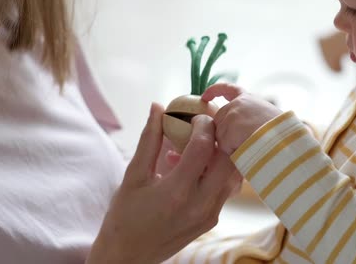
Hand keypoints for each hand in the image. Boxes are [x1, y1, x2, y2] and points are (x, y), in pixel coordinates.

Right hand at [86, 103, 239, 263]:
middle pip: (227, 160)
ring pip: (231, 175)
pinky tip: (196, 167)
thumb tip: (157, 107)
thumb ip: (149, 140)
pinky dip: (217, 172)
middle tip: (205, 127)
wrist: (127, 256)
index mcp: (177, 192)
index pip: (203, 148)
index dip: (203, 125)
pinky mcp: (212, 221)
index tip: (195, 116)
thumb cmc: (124, 216)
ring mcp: (209, 215)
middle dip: (219, 138)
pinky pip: (225, 190)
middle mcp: (199, 205)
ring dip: (221, 155)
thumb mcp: (133, 175)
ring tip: (201, 146)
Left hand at [202, 83, 282, 155]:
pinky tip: (248, 149)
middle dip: (226, 134)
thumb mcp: (268, 117)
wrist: (285, 139)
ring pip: (220, 136)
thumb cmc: (282, 133)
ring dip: (232, 145)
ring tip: (253, 145)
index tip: (204, 96)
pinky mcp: (227, 129)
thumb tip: (242, 130)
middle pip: (220, 121)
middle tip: (247, 142)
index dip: (215, 91)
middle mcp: (237, 104)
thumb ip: (251, 118)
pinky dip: (234, 152)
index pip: (229, 90)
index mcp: (249, 99)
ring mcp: (231, 116)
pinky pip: (224, 147)